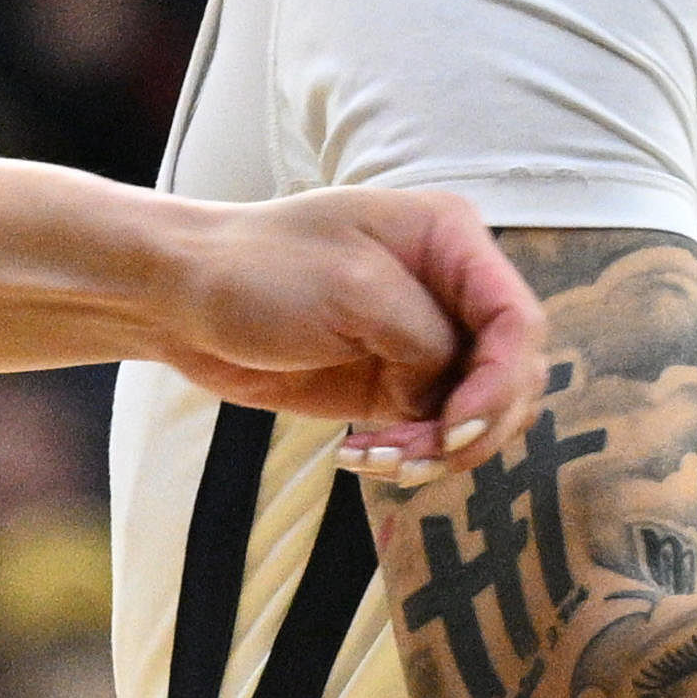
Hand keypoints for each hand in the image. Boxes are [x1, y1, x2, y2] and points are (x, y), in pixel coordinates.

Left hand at [145, 187, 543, 465]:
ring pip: (479, 413)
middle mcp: (449, 288)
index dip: (502, 381)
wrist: (181, 299)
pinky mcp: (396, 383)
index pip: (516, 319)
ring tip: (379, 458)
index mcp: (448, 239)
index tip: (456, 426)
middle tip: (419, 455)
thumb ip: (423, 340)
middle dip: (474, 424)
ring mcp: (425, 339)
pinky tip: (359, 456)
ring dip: (440, 450)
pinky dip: (409, 455)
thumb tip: (454, 398)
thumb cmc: (255, 270)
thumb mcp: (349, 289)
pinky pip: (433, 432)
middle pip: (512, 373)